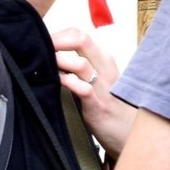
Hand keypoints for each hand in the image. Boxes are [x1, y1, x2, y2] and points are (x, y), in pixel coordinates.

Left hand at [51, 26, 135, 156]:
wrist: (131, 134)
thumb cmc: (111, 108)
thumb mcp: (98, 81)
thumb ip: (80, 69)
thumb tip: (54, 60)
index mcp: (104, 60)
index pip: (80, 35)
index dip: (58, 35)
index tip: (41, 43)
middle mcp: (105, 68)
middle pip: (81, 39)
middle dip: (55, 40)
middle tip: (38, 48)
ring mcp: (103, 87)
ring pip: (81, 62)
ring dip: (58, 60)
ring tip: (43, 64)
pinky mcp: (99, 107)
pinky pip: (84, 89)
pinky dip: (67, 82)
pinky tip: (55, 82)